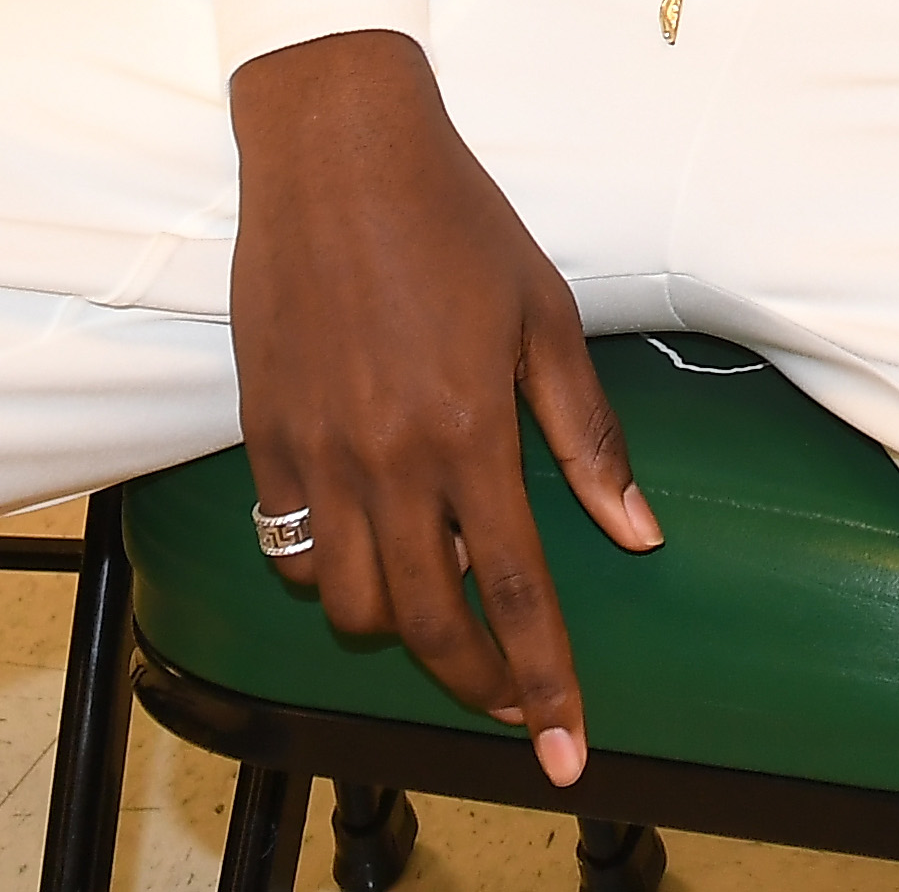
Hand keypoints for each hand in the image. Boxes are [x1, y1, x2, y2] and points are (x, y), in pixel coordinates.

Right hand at [229, 30, 658, 784]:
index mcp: (471, 430)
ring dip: (400, 622)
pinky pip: (291, 546)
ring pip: (349, 602)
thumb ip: (587, 435)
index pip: (518, 592)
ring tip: (441, 599)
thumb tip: (636, 532)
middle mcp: (388, 457)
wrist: (336, 150)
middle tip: (509, 700)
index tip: (564, 748)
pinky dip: (333, 567)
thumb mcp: (546, 315)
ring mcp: (316, 450)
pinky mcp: (262, 433)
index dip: (544, 680)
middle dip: (475, 681)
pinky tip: (371, 538)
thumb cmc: (455, 220)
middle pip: (428, 623)